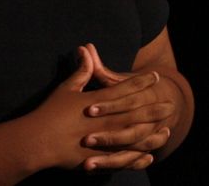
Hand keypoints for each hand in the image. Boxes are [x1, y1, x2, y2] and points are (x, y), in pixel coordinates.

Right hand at [27, 46, 170, 172]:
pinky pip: (125, 158)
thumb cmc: (50, 113)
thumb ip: (81, 71)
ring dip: (152, 133)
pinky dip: (138, 156)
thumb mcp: (66, 88)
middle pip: (136, 113)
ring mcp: (104, 140)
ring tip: (166, 129)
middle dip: (154, 108)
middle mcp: (105, 120)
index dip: (141, 82)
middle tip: (169, 104)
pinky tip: (149, 155)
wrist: (38, 141)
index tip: (155, 76)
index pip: (124, 89)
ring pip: (135, 137)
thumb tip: (86, 49)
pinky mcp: (100, 158)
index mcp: (98, 101)